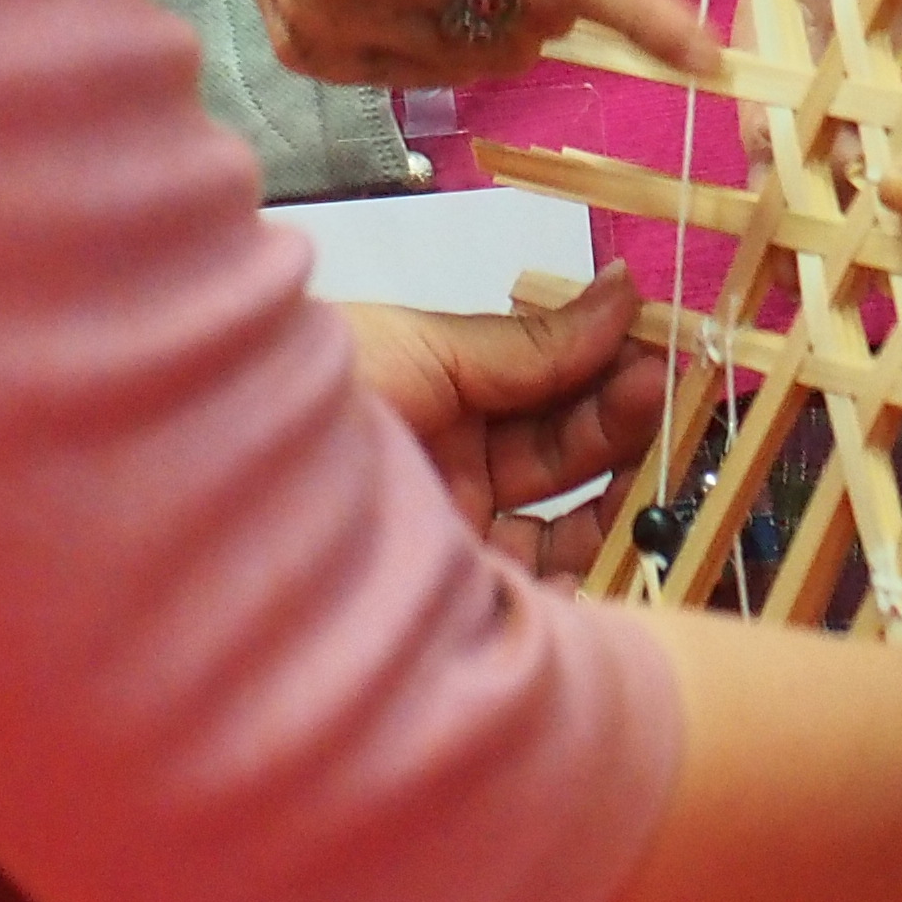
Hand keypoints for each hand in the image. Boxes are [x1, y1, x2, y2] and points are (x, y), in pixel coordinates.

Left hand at [345, 268, 667, 578]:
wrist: (232, 492)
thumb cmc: (316, 394)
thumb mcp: (428, 348)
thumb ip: (531, 340)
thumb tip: (624, 291)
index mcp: (440, 398)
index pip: (544, 386)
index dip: (605, 366)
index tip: (661, 346)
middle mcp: (450, 470)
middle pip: (561, 454)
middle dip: (621, 422)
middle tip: (668, 393)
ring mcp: (454, 542)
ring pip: (563, 527)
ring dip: (620, 491)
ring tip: (660, 453)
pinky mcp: (455, 609)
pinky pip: (540, 601)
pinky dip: (589, 574)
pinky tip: (625, 533)